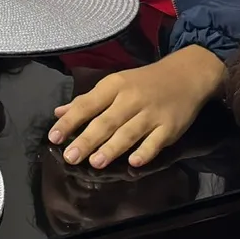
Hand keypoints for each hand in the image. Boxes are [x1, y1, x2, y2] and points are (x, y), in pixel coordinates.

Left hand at [49, 45, 225, 168]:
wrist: (186, 75)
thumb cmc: (144, 82)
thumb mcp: (115, 84)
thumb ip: (87, 100)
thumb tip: (58, 112)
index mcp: (113, 86)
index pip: (87, 104)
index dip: (69, 121)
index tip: (53, 137)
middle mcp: (131, 99)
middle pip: (106, 121)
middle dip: (86, 140)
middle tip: (69, 157)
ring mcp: (152, 114)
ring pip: (129, 132)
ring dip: (112, 148)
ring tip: (95, 163)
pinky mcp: (170, 127)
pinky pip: (156, 141)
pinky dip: (145, 152)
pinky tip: (134, 163)